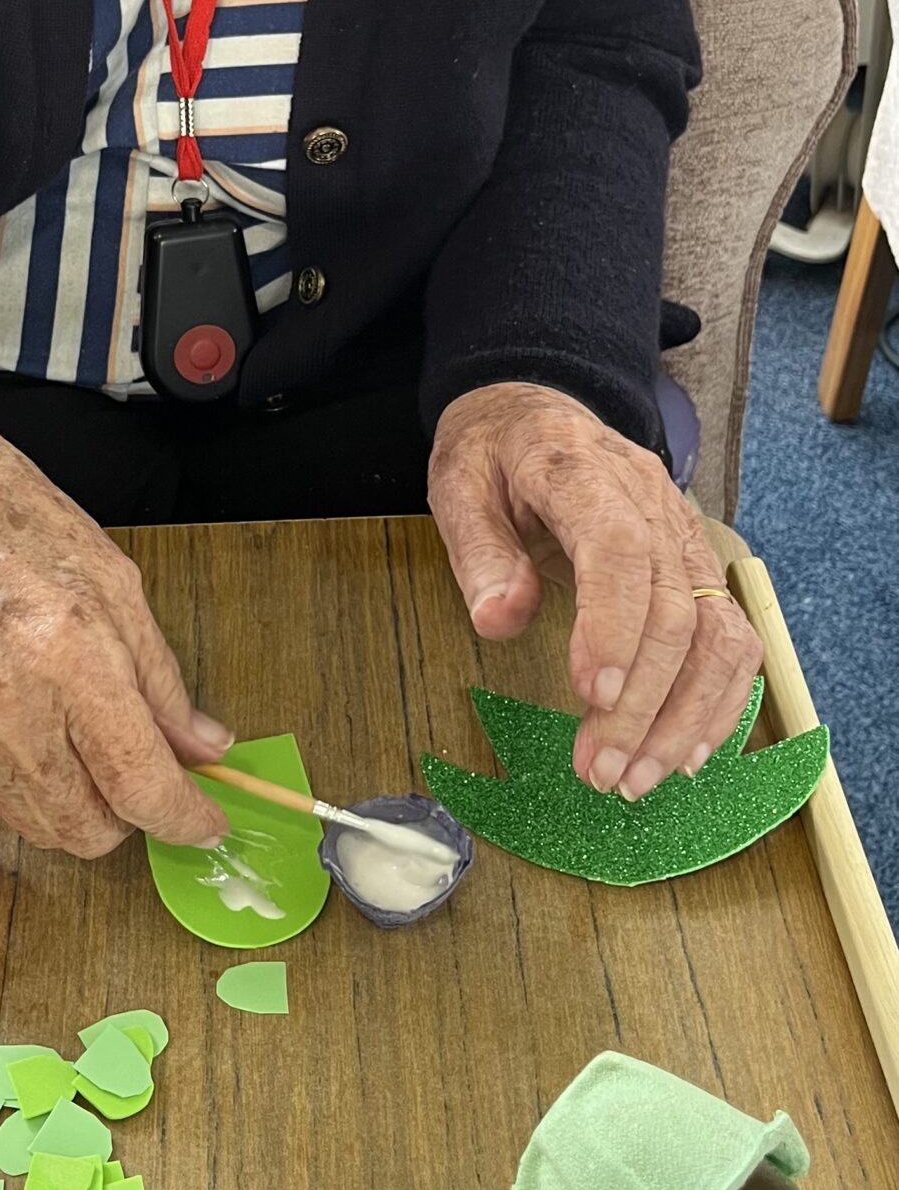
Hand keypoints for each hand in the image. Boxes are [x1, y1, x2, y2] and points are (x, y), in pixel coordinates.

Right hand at [0, 393, 229, 857]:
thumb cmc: (11, 523)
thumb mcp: (116, 582)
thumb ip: (162, 681)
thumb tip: (203, 749)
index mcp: (72, 657)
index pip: (140, 784)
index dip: (184, 818)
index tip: (207, 821)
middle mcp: (12, 710)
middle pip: (88, 832)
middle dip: (129, 817)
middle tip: (141, 771)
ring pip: (40, 824)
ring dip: (76, 803)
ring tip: (78, 733)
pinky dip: (24, 769)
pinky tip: (18, 706)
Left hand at [426, 382, 762, 800]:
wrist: (538, 410)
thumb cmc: (496, 455)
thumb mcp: (459, 484)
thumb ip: (478, 550)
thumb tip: (499, 618)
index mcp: (582, 472)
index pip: (618, 548)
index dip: (614, 625)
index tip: (593, 694)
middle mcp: (651, 503)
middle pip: (674, 607)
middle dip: (643, 702)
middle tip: (601, 771)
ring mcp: (684, 534)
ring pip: (717, 631)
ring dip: (685, 717)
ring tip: (638, 779)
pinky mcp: (697, 565)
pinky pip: (730, 636)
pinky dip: (717, 701)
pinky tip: (684, 751)